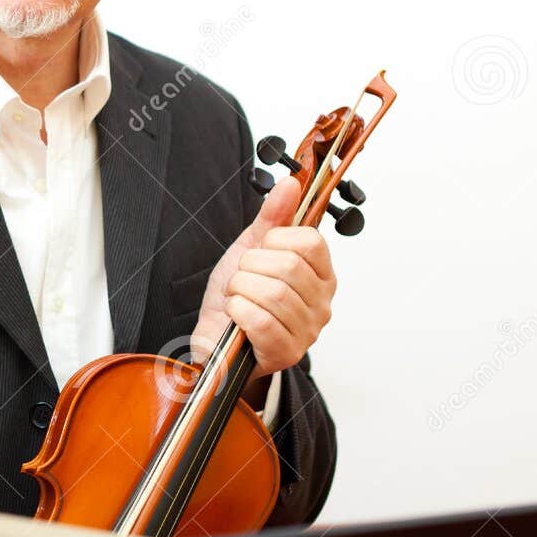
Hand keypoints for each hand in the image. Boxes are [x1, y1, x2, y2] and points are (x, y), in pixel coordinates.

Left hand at [192, 175, 335, 379]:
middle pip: (289, 267)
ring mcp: (307, 331)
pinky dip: (237, 311)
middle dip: (249, 267)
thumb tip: (290, 183)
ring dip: (240, 290)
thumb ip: (273, 217)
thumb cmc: (237, 295)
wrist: (214, 334)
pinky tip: (235, 315)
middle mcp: (322, 303)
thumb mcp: (252, 248)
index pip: (311, 242)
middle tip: (242, 278)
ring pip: (273, 293)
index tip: (260, 251)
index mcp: (321, 274)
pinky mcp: (286, 353)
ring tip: (237, 296)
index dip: (275, 240)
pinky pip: (261, 321)